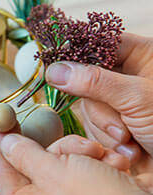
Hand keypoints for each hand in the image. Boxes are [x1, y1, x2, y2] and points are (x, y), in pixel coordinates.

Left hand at [0, 133, 152, 194]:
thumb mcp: (54, 170)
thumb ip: (24, 154)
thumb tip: (6, 143)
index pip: (4, 175)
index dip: (5, 146)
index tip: (5, 126)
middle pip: (34, 168)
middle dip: (58, 150)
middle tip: (75, 146)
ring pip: (56, 167)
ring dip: (78, 155)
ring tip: (99, 156)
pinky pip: (73, 176)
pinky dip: (90, 165)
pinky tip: (109, 165)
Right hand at [46, 33, 152, 170]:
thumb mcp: (138, 98)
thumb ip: (95, 82)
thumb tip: (55, 70)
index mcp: (140, 55)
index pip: (97, 44)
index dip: (76, 55)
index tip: (58, 69)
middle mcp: (127, 75)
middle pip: (86, 80)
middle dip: (102, 110)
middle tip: (122, 127)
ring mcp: (119, 100)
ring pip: (88, 107)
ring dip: (107, 129)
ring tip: (131, 142)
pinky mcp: (115, 123)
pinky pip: (93, 126)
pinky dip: (108, 142)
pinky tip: (130, 151)